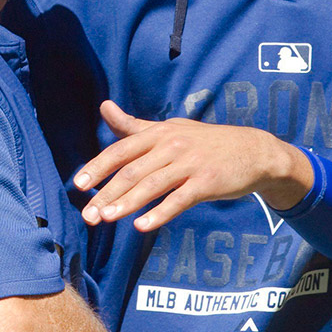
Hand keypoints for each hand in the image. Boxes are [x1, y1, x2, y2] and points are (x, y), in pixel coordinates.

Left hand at [74, 100, 313, 230]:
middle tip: (88, 215)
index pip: (121, 150)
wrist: (253, 151)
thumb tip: (104, 106)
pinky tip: (141, 226)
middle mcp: (171, 145)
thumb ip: (133, 125)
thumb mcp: (169, 128)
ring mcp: (189, 164)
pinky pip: (178, 200)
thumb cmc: (204, 142)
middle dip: (106, 194)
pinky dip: (159, 213)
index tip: (79, 184)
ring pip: (151, 186)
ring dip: (126, 204)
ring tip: (106, 219)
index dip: (99, 166)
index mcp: (159, 133)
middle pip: (132, 171)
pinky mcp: (206, 183)